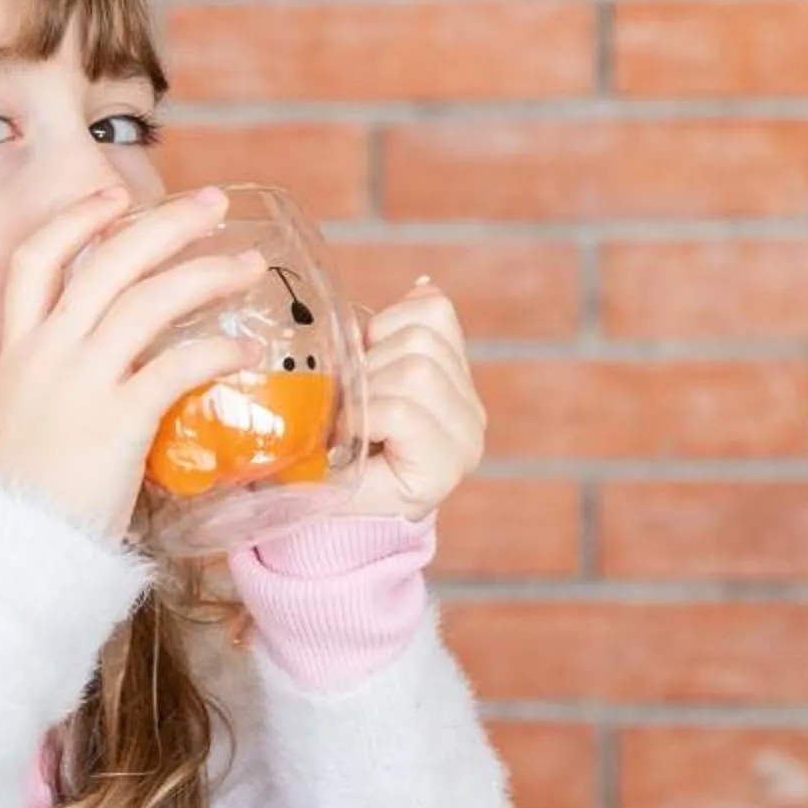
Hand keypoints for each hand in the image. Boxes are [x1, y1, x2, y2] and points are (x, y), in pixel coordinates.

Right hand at [0, 186, 266, 536]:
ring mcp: (79, 384)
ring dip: (205, 273)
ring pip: (148, 301)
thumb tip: (126, 370)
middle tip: (213, 204)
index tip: (113, 195)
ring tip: (247, 267)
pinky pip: (176, 367)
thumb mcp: (33, 419)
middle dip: (165, 223)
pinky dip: (217, 351)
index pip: (34, 260)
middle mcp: (46, 354)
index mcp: (19, 350)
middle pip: (107, 261)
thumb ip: (70, 384)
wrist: (18, 549)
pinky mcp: (116, 421)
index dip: (75, 219)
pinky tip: (246, 352)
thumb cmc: (35, 496)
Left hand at [338, 281, 485, 520]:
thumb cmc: (343, 448)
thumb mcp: (368, 379)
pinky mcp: (447, 464)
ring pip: (415, 371)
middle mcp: (473, 407)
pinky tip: (356, 440)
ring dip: (368, 393)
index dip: (385, 327)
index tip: (365, 364)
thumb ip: (395, 337)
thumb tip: (421, 286)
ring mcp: (466, 437)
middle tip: (351, 404)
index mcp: (456, 376)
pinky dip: (366, 419)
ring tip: (354, 425)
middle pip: (423, 340)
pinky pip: (401, 411)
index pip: (434, 311)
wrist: (334, 521)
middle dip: (372, 364)